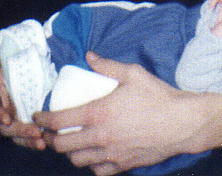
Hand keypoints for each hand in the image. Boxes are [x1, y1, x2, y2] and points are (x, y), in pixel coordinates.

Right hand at [0, 36, 50, 150]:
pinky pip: (27, 138)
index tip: (6, 118)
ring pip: (16, 135)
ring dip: (27, 140)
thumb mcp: (8, 55)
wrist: (41, 67)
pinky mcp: (27, 125)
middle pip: (5, 126)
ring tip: (41, 141)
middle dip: (18, 130)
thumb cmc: (20, 62)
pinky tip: (45, 143)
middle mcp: (3, 110)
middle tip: (34, 131)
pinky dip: (34, 141)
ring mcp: (15, 119)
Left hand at [36, 52, 221, 175]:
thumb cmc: (158, 97)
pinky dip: (90, 164)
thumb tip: (89, 56)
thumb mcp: (132, 73)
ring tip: (70, 142)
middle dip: (51, 139)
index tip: (38, 117)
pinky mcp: (123, 166)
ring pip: (77, 160)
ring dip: (69, 152)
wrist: (183, 123)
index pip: (59, 121)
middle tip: (50, 132)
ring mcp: (111, 154)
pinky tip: (93, 154)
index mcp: (99, 113)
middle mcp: (100, 137)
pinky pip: (97, 171)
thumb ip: (107, 65)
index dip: (43, 120)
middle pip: (62, 145)